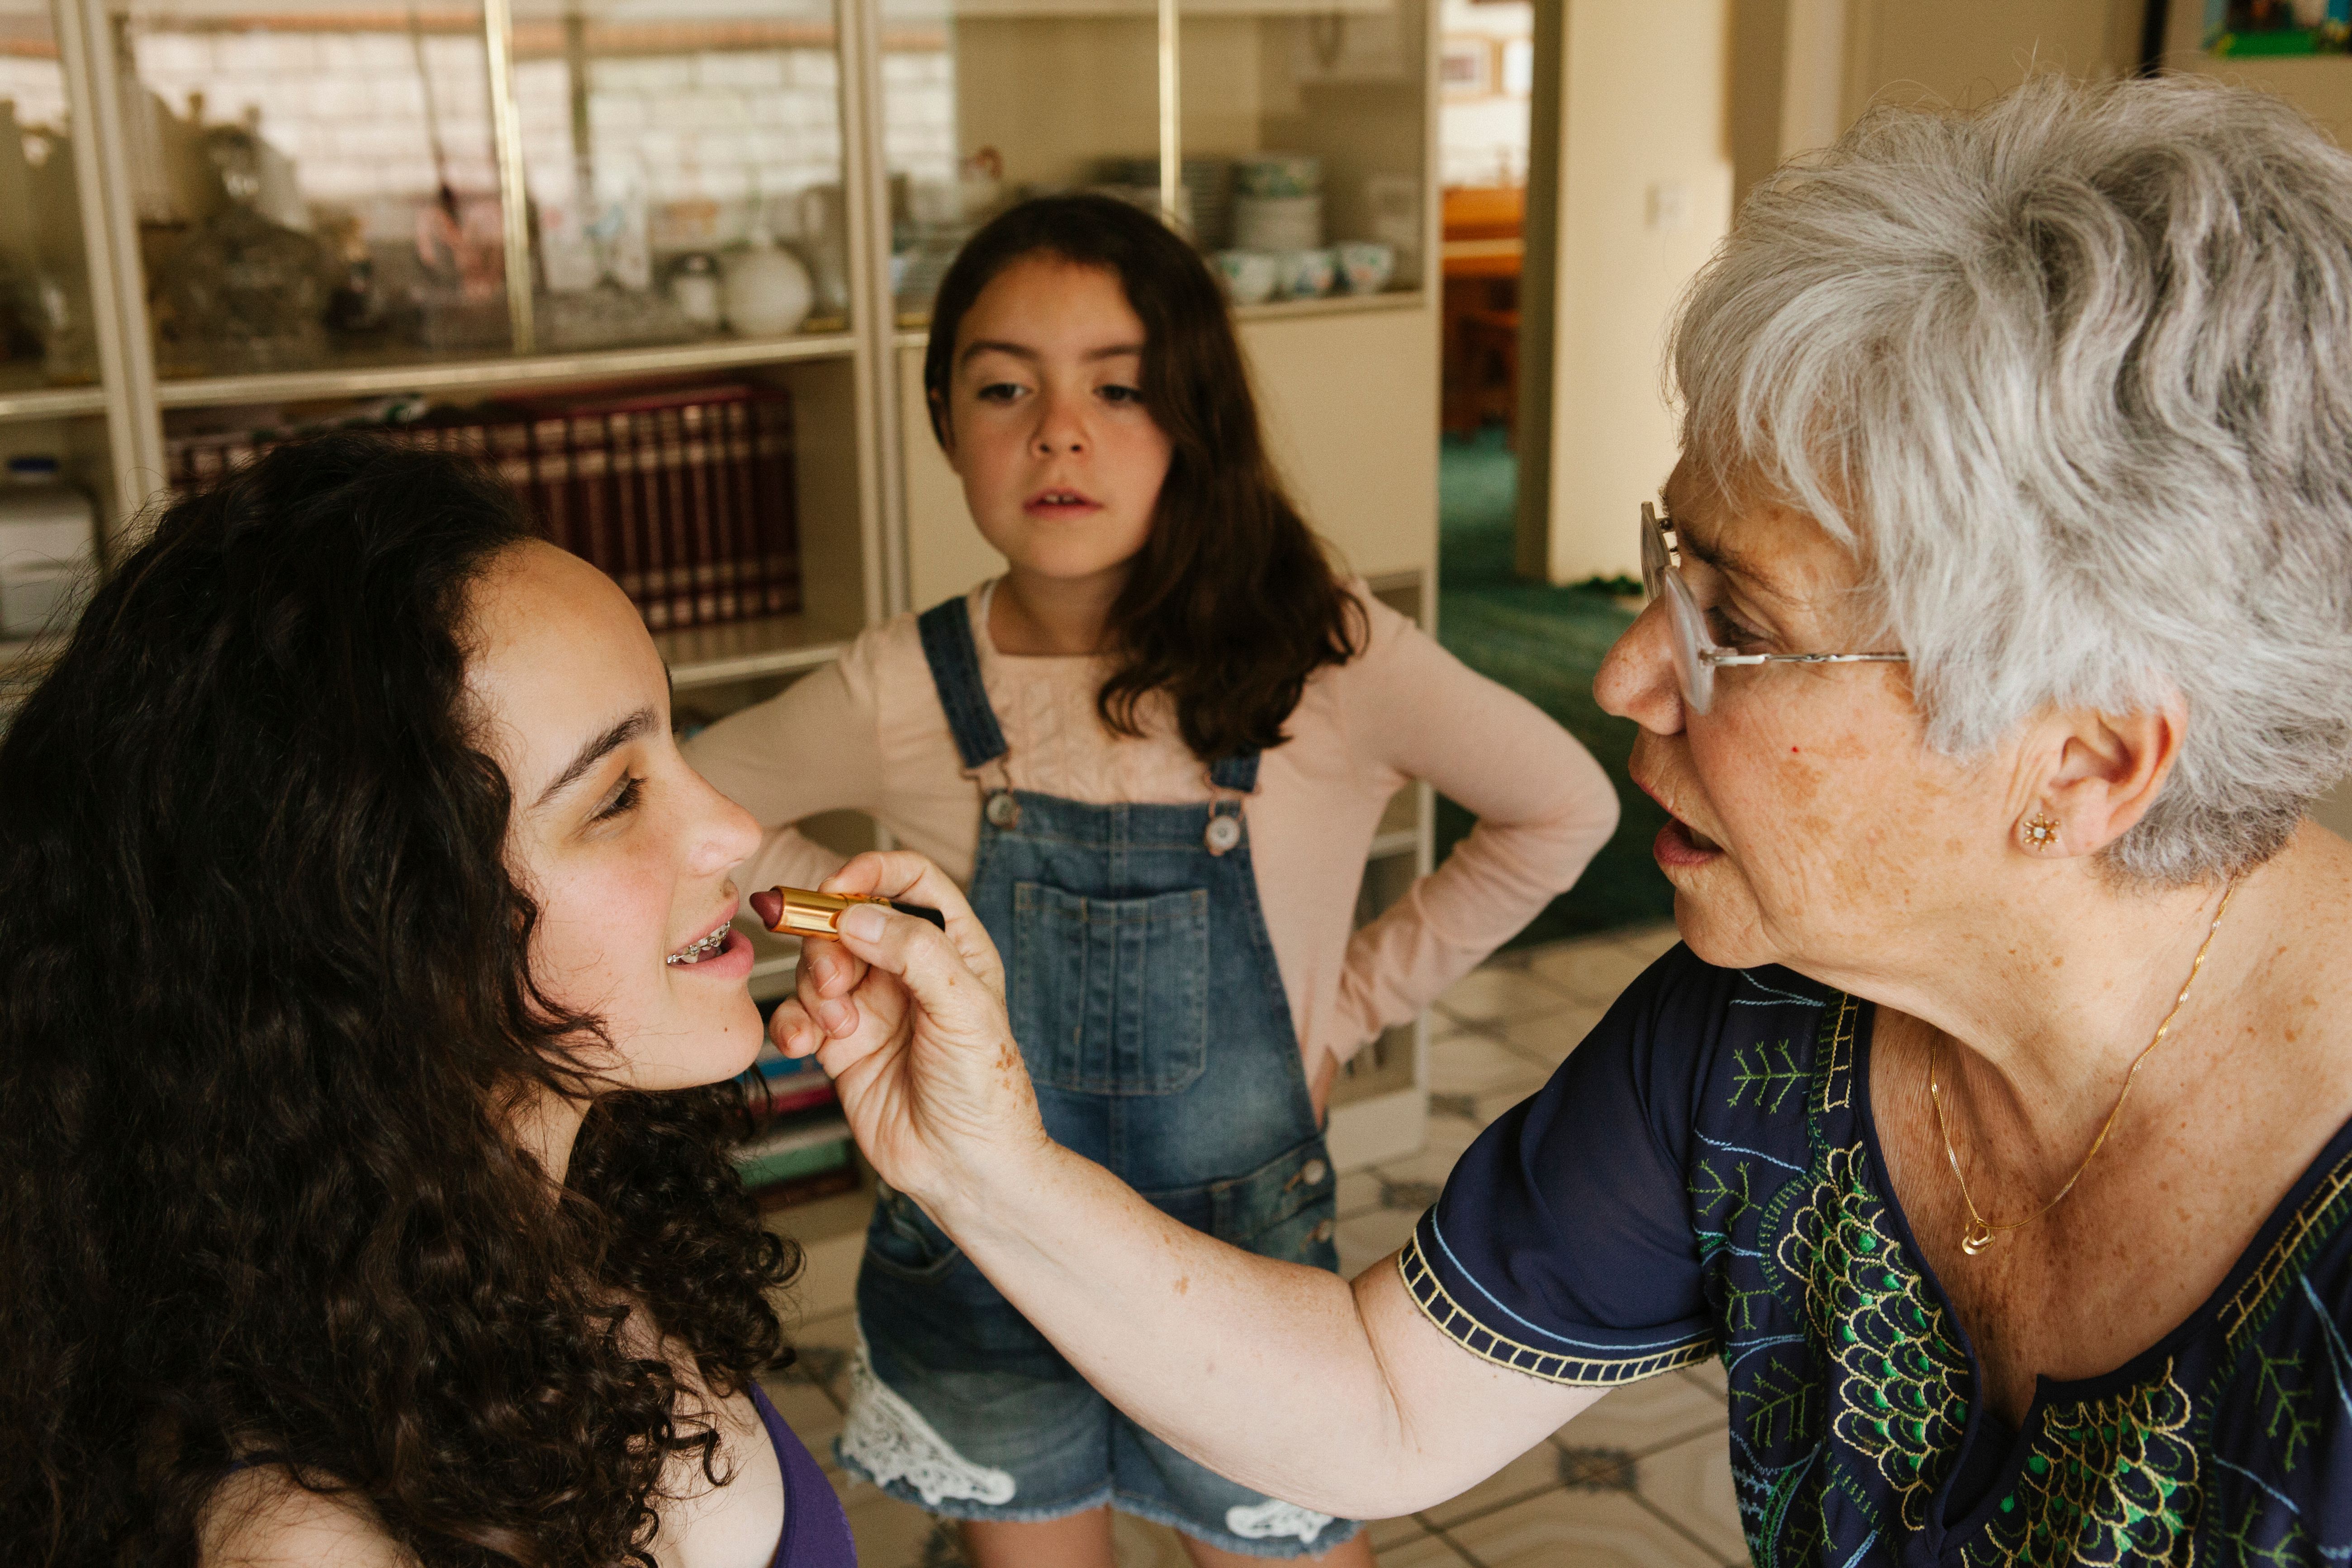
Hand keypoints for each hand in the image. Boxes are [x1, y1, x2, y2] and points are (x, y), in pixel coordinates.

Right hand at [769, 851, 1042, 1200]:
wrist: (965, 1168)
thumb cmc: (985, 1089)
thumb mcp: (965, 1008)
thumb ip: (916, 951)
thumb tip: (858, 913)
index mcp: (952, 947)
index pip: (909, 879)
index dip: (872, 870)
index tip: (839, 886)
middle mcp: (907, 970)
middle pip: (849, 918)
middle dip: (829, 939)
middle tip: (835, 978)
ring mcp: (871, 1006)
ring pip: (817, 963)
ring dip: (814, 985)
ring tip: (837, 1024)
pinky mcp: (840, 1044)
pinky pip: (800, 1014)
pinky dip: (792, 1023)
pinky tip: (804, 1046)